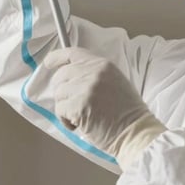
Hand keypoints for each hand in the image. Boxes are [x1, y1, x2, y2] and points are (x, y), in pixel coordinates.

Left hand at [44, 48, 165, 168]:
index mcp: (103, 64)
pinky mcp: (79, 106)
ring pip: (59, 94)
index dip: (56, 57)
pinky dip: (66, 120)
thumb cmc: (127, 112)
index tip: (48, 63)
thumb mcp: (115, 81)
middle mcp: (93, 72)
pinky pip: (60, 110)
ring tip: (82, 116)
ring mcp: (85, 88)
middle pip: (61, 75)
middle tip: (73, 104)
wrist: (136, 132)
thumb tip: (71, 77)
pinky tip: (80, 124)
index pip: (72, 53)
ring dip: (66, 107)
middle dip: (62, 91)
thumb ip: (94, 74)